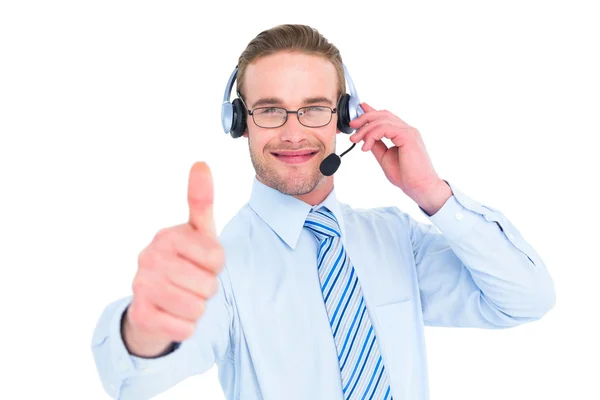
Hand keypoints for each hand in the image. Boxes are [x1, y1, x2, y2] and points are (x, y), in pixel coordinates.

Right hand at [125, 162, 224, 354]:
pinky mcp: (140, 315)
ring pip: (197, 308)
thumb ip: (201, 201)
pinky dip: (186, 327)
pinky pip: (185, 328)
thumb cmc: (183, 263)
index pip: (217, 258)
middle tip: (191, 283)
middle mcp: (149, 257)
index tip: (203, 263)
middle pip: (208, 285)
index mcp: (167, 236)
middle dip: (207, 289)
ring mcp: (141, 286)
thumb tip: (201, 163)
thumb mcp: (197, 233)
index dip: (217, 266)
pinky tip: (173, 315)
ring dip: (197, 308)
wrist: (153, 303)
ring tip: (183, 297)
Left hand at [349, 102, 446, 204]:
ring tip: (355, 140)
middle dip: (365, 118)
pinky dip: (372, 135)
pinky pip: (385, 128)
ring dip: (365, 129)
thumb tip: (365, 137)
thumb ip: (377, 145)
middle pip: (383, 115)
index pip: (386, 118)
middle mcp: (407, 130)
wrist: (420, 187)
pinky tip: (366, 146)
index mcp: (403, 134)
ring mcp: (408, 131)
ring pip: (382, 120)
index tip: (358, 113)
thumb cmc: (406, 175)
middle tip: (352, 126)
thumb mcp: (385, 157)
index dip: (371, 112)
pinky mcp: (408, 136)